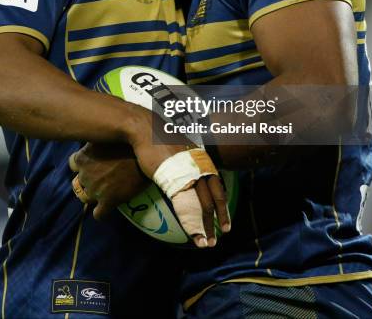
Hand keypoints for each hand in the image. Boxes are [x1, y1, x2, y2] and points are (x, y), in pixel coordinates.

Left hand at [69, 142, 149, 219]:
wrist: (146, 156)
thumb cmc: (126, 142)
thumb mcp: (105, 136)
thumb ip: (93, 141)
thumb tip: (90, 136)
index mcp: (82, 157)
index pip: (72, 164)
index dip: (83, 164)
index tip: (93, 162)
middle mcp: (85, 174)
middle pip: (79, 181)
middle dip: (88, 180)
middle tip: (101, 176)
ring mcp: (95, 190)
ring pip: (85, 198)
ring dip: (93, 195)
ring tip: (104, 191)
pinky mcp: (108, 202)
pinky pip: (98, 214)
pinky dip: (102, 211)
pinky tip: (109, 206)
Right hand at [130, 115, 229, 246]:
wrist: (145, 129)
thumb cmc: (158, 138)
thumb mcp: (180, 147)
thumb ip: (187, 159)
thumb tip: (188, 166)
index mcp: (202, 160)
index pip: (218, 187)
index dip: (223, 205)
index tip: (226, 221)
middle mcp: (199, 168)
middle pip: (214, 198)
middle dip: (219, 218)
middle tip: (222, 234)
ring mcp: (187, 174)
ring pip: (202, 206)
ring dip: (205, 226)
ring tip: (207, 242)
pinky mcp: (172, 181)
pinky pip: (185, 208)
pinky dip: (190, 224)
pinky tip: (192, 235)